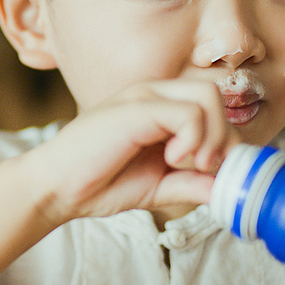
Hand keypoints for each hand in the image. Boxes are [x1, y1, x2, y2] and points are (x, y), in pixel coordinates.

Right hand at [21, 78, 232, 226]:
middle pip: (216, 95)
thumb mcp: (158, 187)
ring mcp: (145, 96)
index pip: (213, 105)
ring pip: (209, 97)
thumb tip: (227, 191)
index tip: (212, 172)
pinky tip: (171, 159)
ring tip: (187, 163)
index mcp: (160, 106)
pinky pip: (189, 113)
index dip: (225, 139)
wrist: (57, 187)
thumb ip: (191, 184)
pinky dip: (192, 140)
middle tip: (204, 169)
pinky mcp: (138, 108)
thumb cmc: (99, 183)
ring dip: (211, 137)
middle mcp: (155, 93)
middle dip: (224, 138)